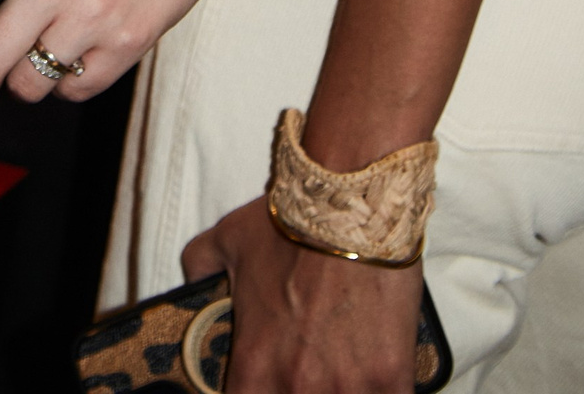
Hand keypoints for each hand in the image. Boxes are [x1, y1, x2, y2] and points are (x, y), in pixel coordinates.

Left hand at [183, 196, 422, 392]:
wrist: (351, 208)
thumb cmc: (290, 225)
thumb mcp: (229, 240)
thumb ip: (202, 266)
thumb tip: (193, 282)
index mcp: (254, 368)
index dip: (257, 393)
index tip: (268, 382)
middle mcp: (296, 387)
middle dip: (301, 390)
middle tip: (312, 368)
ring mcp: (347, 390)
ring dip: (343, 391)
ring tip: (346, 371)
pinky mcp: (390, 382)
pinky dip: (384, 389)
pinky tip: (382, 376)